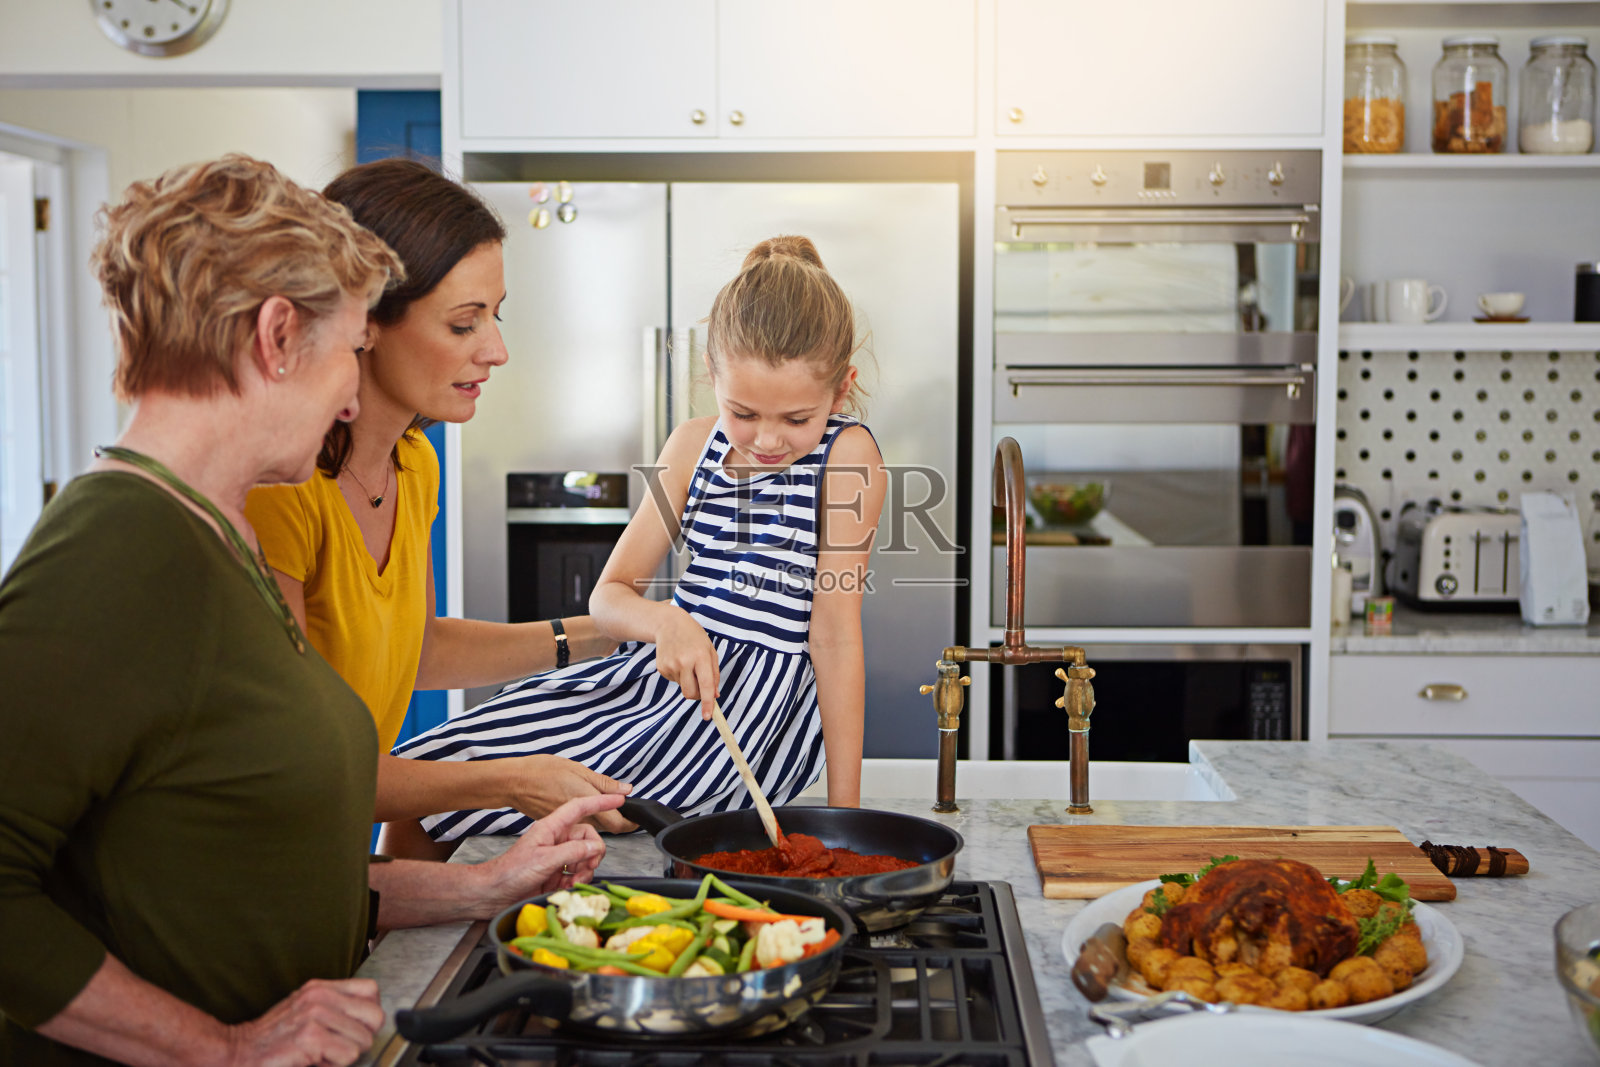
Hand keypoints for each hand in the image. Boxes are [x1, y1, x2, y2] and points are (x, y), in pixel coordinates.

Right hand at [222, 977, 382, 1066]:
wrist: (236, 1053)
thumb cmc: (272, 1040)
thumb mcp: (305, 1013)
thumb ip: (335, 1010)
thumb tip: (370, 1022)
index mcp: (321, 988)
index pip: (371, 991)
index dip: (367, 1016)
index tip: (352, 1030)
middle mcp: (320, 997)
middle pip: (375, 1016)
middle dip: (361, 1039)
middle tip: (337, 1047)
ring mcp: (315, 1015)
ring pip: (363, 1040)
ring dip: (344, 1056)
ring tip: (320, 1054)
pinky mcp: (311, 1037)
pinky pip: (348, 1055)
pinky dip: (333, 1065)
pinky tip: (313, 1061)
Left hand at [482, 792, 622, 903]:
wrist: (493, 894)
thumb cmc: (510, 872)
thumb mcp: (544, 859)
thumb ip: (573, 851)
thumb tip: (595, 847)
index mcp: (552, 828)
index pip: (580, 808)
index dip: (600, 802)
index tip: (619, 800)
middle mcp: (556, 840)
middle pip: (588, 839)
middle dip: (592, 854)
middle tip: (587, 867)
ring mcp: (556, 858)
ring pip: (584, 858)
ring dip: (584, 871)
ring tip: (572, 882)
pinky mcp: (555, 875)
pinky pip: (576, 874)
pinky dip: (575, 883)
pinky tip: (565, 889)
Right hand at [504, 754, 635, 832]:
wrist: (514, 782)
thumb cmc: (542, 771)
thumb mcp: (578, 770)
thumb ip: (604, 783)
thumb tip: (625, 790)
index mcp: (586, 803)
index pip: (617, 823)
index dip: (631, 822)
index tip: (637, 817)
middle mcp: (578, 819)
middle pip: (608, 829)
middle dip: (619, 822)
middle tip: (623, 809)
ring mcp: (567, 826)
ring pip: (593, 829)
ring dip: (603, 822)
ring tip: (604, 806)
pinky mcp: (558, 827)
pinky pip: (578, 828)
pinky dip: (586, 821)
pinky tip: (583, 808)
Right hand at [652, 606, 719, 720]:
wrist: (669, 624)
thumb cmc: (695, 637)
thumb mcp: (710, 651)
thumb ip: (714, 674)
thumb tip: (714, 696)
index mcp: (701, 656)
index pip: (705, 685)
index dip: (707, 703)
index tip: (708, 717)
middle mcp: (684, 662)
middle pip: (690, 693)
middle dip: (697, 696)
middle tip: (700, 685)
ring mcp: (670, 665)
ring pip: (683, 687)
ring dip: (688, 681)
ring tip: (687, 662)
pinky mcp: (661, 668)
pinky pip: (674, 681)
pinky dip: (679, 676)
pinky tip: (678, 661)